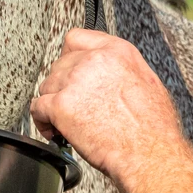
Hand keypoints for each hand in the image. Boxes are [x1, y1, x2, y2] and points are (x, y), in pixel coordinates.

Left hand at [31, 29, 192, 192]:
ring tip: (65, 122)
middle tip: (72, 104)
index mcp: (117, 51)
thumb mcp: (148, 83)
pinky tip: (55, 131)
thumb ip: (122, 70)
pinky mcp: (61, 105)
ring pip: (47, 85)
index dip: (71, 57)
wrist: (149, 153)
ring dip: (53, 103)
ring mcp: (75, 81)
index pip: (77, 38)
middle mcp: (94, 60)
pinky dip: (42, 121)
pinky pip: (38, 108)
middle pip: (60, 64)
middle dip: (63, 85)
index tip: (71, 70)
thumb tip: (112, 77)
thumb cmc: (155, 128)